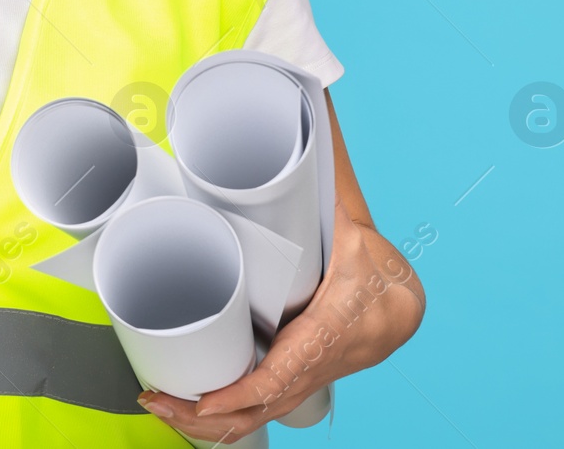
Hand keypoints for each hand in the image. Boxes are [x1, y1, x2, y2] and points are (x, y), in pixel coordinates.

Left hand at [136, 193, 426, 443]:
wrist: (403, 289)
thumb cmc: (370, 257)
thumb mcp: (347, 229)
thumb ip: (317, 197)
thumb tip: (293, 143)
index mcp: (337, 325)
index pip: (284, 373)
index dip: (241, 393)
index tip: (202, 402)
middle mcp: (329, 359)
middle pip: (268, 403)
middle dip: (212, 415)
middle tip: (160, 404)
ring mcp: (320, 374)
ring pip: (269, 410)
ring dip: (218, 420)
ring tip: (166, 410)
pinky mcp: (310, 378)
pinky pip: (274, 404)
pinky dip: (239, 412)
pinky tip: (201, 414)